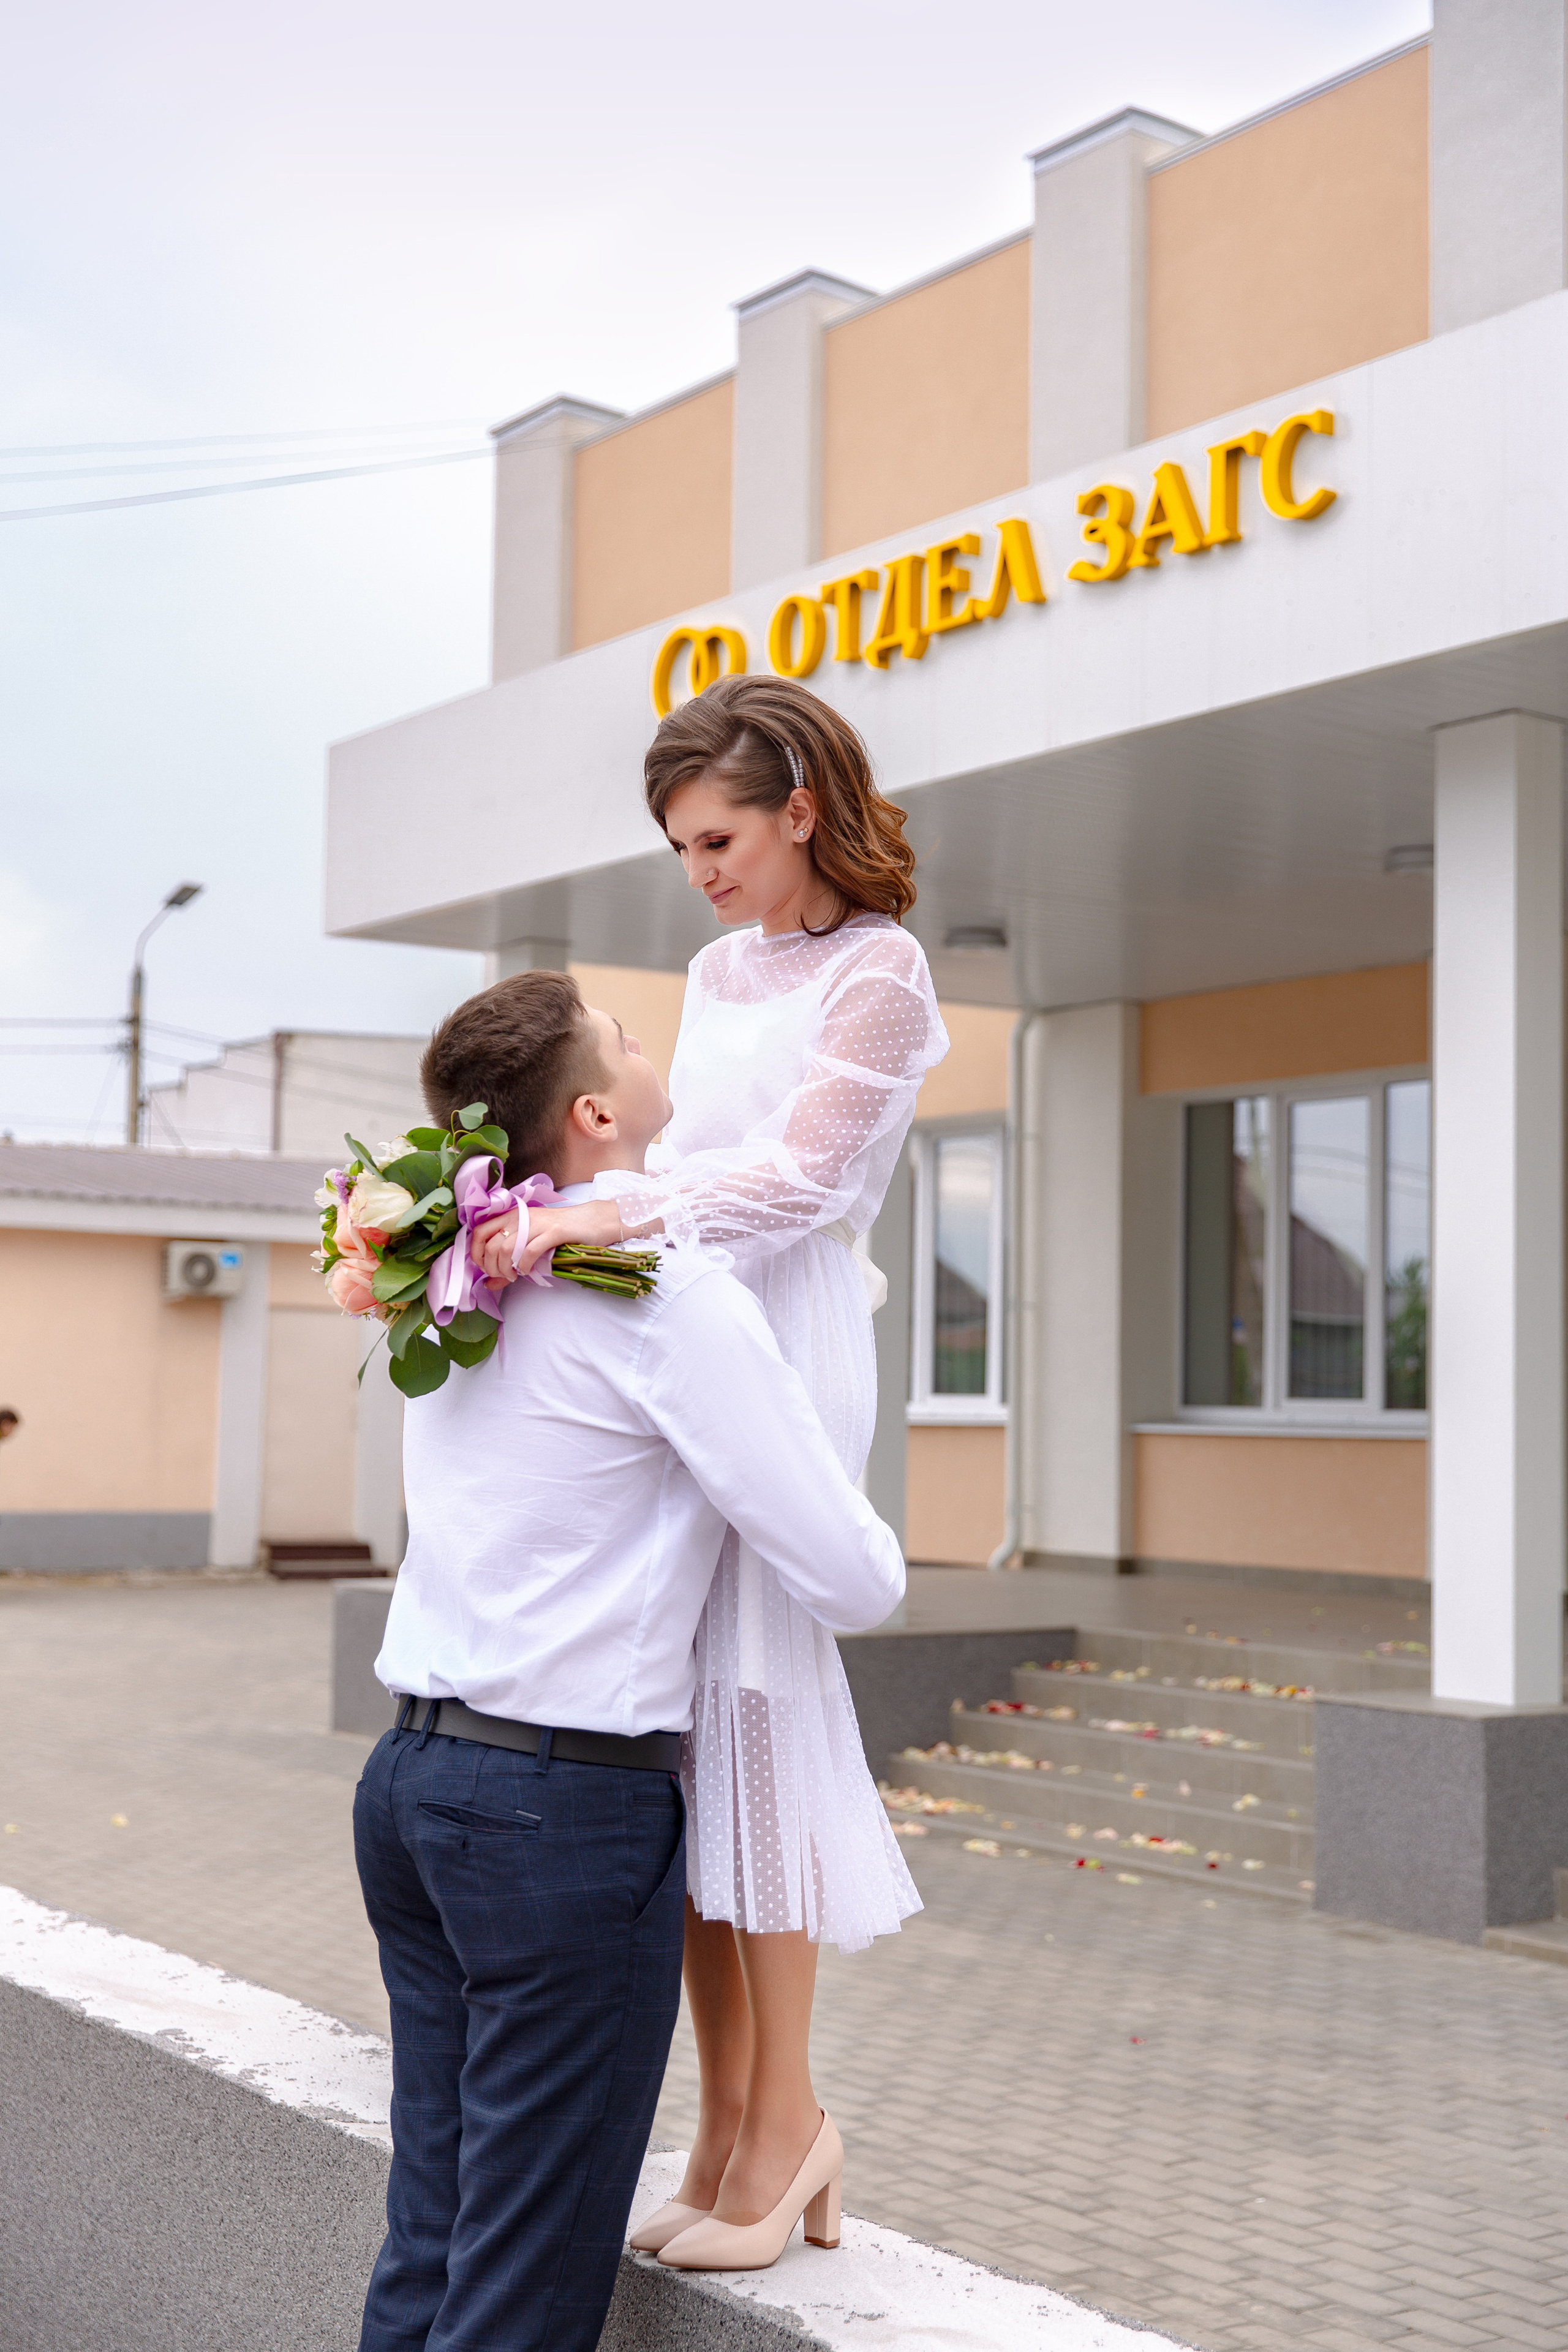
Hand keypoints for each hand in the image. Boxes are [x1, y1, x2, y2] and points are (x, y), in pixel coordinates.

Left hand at [471, 1197, 623, 1284]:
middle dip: (492, 1267)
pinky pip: (530, 1251)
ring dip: (506, 1269)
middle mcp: (521, 1216)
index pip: (480, 1232)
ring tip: (514, 1276)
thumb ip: (508, 1263)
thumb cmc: (559, 1233)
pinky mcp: (554, 1232)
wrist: (591, 1221)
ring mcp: (537, 1223)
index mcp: (512, 1215)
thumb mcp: (530, 1243)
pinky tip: (528, 1271)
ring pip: (507, 1248)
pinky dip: (525, 1265)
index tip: (485, 1268)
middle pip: (492, 1244)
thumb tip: (487, 1285)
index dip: (476, 1253)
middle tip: (503, 1276)